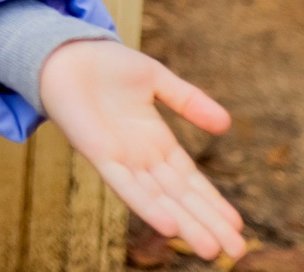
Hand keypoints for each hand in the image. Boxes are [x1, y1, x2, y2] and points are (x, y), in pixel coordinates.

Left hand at [37, 41, 244, 262]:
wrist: (64, 52)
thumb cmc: (106, 65)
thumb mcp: (157, 80)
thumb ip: (190, 102)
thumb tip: (226, 124)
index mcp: (157, 143)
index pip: (191, 181)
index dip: (213, 202)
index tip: (239, 226)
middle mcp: (141, 158)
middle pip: (180, 197)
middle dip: (208, 223)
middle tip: (237, 251)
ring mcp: (120, 159)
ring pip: (159, 199)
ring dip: (186, 224)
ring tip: (212, 251)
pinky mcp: (97, 155)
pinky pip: (125, 185)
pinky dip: (147, 206)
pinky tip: (169, 227)